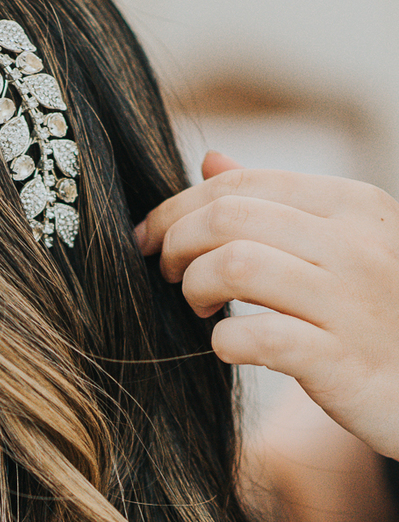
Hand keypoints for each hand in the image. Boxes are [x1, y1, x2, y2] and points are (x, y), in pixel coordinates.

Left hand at [136, 151, 398, 459]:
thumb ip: (277, 203)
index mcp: (353, 205)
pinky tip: (227, 347)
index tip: (148, 236)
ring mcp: (350, 302)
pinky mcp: (340, 361)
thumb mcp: (340, 245)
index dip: (177, 207)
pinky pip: (257, 336)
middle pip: (229, 217)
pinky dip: (224, 341)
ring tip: (197, 308)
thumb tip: (212, 160)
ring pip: (234, 266)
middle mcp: (355, 245)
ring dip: (195, 287)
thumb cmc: (373, 312)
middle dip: (176, 243)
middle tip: (169, 274)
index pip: (241, 184)